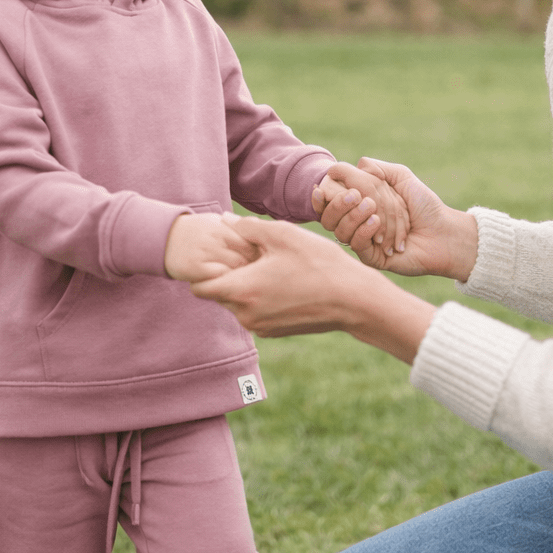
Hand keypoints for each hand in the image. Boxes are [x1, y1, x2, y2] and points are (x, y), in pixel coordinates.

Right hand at [163, 212, 259, 282]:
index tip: (265, 263)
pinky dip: (227, 283)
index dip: (261, 254)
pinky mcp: (195, 268)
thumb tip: (263, 233)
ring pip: (234, 269)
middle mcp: (215, 238)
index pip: (251, 242)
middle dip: (255, 268)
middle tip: (259, 277)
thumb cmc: (196, 231)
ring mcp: (205, 253)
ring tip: (246, 283)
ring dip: (243, 278)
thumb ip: (237, 228)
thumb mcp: (216, 222)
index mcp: (223, 227)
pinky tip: (229, 286)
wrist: (164, 237)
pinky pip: (218, 280)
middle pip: (246, 256)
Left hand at [190, 214, 363, 335]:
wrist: (354, 300)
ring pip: (236, 303)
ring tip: (269, 265)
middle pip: (217, 294)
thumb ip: (246, 227)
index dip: (204, 268)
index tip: (220, 253)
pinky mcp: (273, 332)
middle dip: (226, 274)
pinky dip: (258, 297)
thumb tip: (224, 220)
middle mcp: (245, 315)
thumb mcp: (283, 235)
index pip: (199, 286)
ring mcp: (259, 326)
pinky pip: (253, 312)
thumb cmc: (319, 263)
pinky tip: (281, 281)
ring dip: (244, 285)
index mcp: (242, 291)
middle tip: (249, 254)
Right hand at [315, 158, 477, 279]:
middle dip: (337, 204)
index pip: (328, 202)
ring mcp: (362, 241)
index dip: (320, 197)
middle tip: (355, 195)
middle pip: (328, 217)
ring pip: (339, 230)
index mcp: (358, 205)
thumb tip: (347, 168)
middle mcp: (356, 224)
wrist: (443, 232)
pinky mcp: (371, 257)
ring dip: (353, 216)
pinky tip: (377, 222)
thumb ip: (373, 167)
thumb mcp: (400, 176)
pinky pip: (355, 244)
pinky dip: (364, 230)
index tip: (321, 188)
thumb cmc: (424, 205)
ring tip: (373, 206)